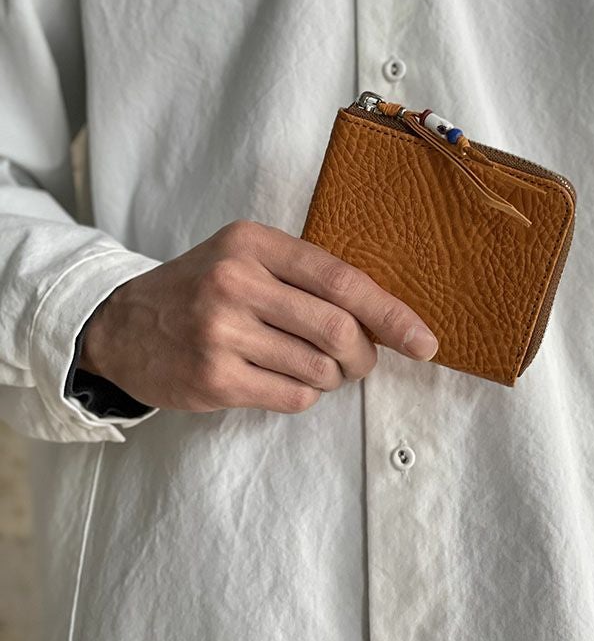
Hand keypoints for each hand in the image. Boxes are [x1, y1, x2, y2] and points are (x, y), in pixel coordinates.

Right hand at [77, 219, 438, 414]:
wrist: (121, 327)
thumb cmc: (200, 290)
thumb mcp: (245, 258)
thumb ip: (305, 276)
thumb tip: (383, 318)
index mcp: (253, 244)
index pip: (342, 279)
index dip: (391, 314)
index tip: (424, 341)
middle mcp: (236, 282)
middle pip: (338, 330)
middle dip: (365, 356)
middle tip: (361, 362)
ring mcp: (221, 332)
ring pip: (320, 369)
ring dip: (332, 377)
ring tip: (312, 368)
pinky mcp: (213, 379)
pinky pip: (293, 396)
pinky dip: (304, 394)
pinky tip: (282, 379)